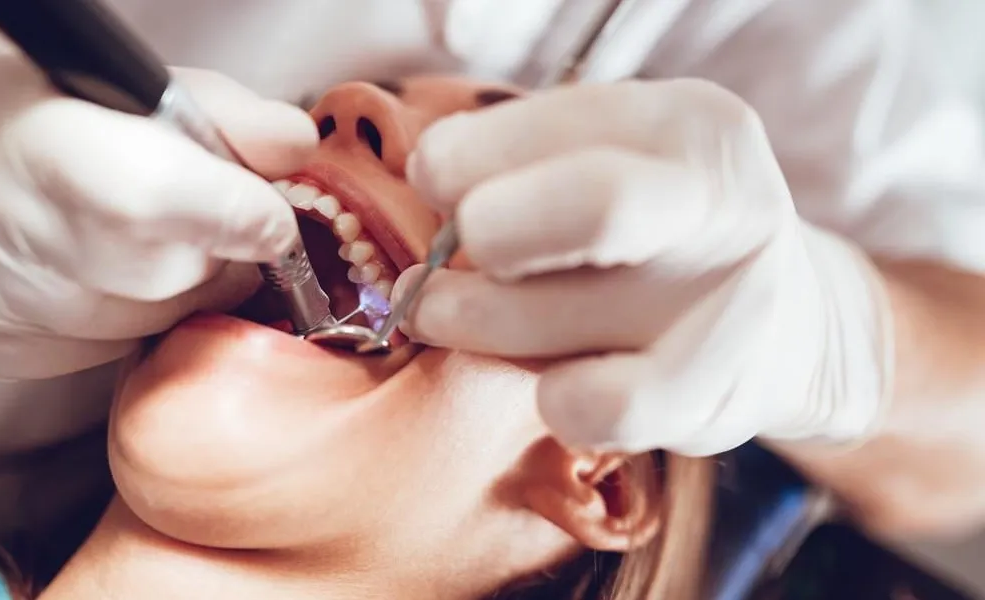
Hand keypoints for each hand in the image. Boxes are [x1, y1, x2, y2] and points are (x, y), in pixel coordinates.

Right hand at [0, 26, 315, 377]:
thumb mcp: (95, 78)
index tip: (270, 216)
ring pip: (145, 325)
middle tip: (203, 219)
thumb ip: (210, 109)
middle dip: (216, 253)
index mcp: (30, 143)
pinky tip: (88, 274)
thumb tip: (296, 148)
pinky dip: (121, 317)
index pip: (154, 198)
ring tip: (132, 239)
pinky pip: (101, 353)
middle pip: (168, 277)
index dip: (235, 213)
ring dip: (172, 289)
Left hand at [398, 79, 893, 455]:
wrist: (787, 328)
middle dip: (485, 234)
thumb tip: (429, 175)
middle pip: (592, 207)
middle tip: (438, 268)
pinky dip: (549, 398)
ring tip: (455, 319)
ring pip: (550, 314)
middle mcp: (720, 200)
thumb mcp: (605, 165)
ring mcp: (727, 300)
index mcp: (684, 122)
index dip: (453, 163)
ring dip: (473, 322)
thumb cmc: (653, 236)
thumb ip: (518, 163)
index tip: (434, 189)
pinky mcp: (714, 393)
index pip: (537, 126)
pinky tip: (551, 385)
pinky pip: (593, 406)